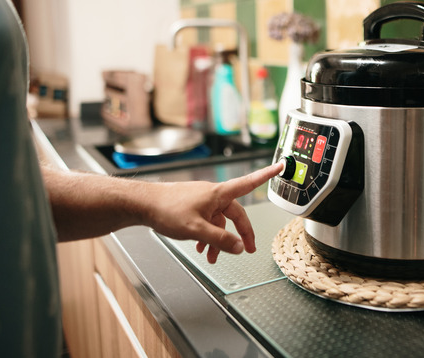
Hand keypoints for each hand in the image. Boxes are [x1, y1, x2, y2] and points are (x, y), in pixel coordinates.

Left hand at [145, 162, 282, 262]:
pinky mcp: (192, 206)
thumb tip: (239, 247)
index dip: (266, 175)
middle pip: (235, 213)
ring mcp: (202, 200)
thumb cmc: (167, 210)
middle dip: (241, 233)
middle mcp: (213, 195)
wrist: (142, 204)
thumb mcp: (196, 229)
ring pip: (218, 221)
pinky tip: (199, 247)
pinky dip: (207, 235)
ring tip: (212, 257)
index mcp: (218, 194)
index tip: (281, 165)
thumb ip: (219, 240)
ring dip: (219, 239)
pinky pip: (207, 221)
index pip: (248, 183)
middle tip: (248, 249)